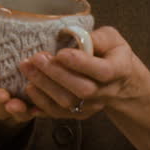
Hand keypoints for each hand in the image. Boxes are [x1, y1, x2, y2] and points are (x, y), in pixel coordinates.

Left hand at [17, 26, 149, 119]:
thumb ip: (97, 37)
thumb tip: (76, 36)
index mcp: (119, 70)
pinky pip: (58, 113)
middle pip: (82, 90)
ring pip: (68, 103)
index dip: (81, 64)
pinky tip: (29, 90)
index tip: (61, 53)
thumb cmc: (113, 55)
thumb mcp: (112, 39)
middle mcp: (107, 92)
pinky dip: (41, 103)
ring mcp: (93, 106)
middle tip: (36, 58)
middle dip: (56, 74)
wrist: (121, 83)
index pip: (102, 71)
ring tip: (27, 69)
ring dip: (43, 86)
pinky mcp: (80, 114)